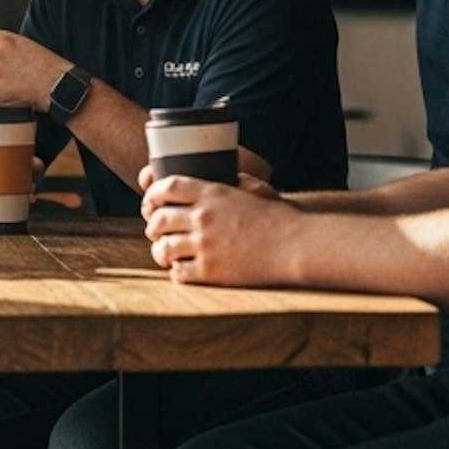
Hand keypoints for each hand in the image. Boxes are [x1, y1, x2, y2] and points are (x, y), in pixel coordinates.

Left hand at [141, 173, 292, 284]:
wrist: (297, 245)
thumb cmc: (280, 218)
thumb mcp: (253, 189)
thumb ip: (231, 182)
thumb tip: (220, 177)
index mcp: (212, 193)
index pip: (166, 187)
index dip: (152, 195)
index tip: (151, 202)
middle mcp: (203, 217)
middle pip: (158, 219)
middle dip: (152, 225)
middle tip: (156, 231)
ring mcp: (205, 245)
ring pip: (163, 248)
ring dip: (160, 251)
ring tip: (165, 253)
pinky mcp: (211, 271)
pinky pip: (178, 272)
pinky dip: (176, 271)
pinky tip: (183, 270)